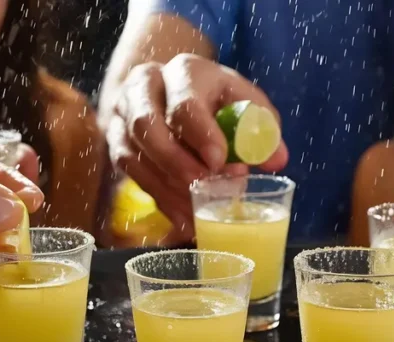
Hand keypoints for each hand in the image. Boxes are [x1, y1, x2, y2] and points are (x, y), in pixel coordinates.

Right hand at [106, 53, 288, 239]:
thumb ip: (262, 129)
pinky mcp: (117, 141)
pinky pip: (131, 173)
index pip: (185, 103)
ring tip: (198, 209)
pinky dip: (159, 198)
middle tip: (203, 188)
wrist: (176, 91)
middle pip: (146, 125)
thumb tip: (276, 159)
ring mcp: (124, 114)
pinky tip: (183, 217)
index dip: (201, 136)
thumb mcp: (245, 104)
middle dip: (176, 163)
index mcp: (184, 72)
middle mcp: (144, 87)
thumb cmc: (217, 99)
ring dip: (166, 186)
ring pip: (133, 153)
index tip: (219, 162)